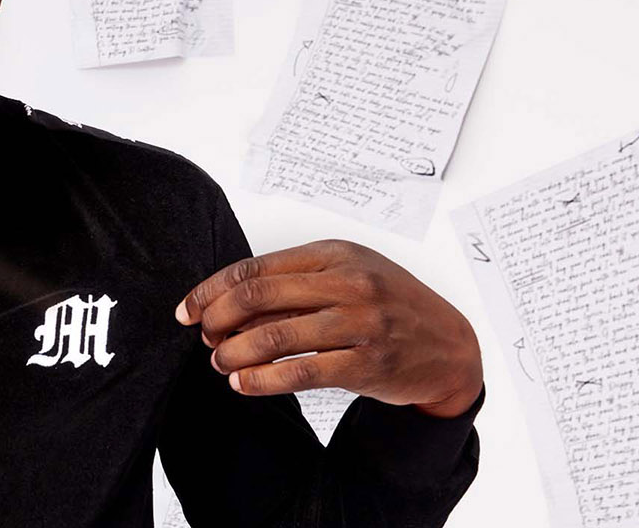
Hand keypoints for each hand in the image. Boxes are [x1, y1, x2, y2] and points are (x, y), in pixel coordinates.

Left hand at [174, 239, 483, 417]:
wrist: (451, 345)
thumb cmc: (387, 306)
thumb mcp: (347, 276)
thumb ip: (295, 283)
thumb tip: (226, 303)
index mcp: (334, 253)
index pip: (255, 268)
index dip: (212, 290)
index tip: (187, 310)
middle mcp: (348, 282)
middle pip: (259, 296)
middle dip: (218, 319)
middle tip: (204, 337)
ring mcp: (361, 322)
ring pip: (276, 335)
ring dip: (235, 352)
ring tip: (219, 363)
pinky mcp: (368, 363)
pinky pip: (301, 371)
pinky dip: (263, 379)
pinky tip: (242, 384)